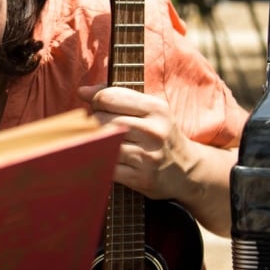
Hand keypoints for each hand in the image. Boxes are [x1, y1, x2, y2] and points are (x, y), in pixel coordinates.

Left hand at [78, 84, 234, 234]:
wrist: (188, 171)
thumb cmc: (160, 134)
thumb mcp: (149, 110)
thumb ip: (116, 96)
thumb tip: (82, 91)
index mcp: (156, 108)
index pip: (109, 97)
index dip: (96, 102)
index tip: (99, 108)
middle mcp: (153, 131)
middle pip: (102, 121)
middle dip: (93, 124)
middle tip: (98, 128)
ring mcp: (148, 156)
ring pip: (103, 144)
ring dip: (94, 144)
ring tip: (100, 143)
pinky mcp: (141, 178)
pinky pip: (107, 167)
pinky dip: (101, 163)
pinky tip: (105, 160)